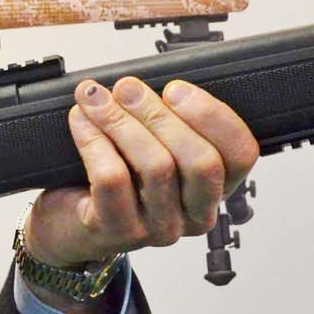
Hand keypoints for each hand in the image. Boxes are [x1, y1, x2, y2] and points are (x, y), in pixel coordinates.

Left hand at [23, 76, 258, 267]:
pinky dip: (94, 140)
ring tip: (95, 98)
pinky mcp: (120, 232)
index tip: (176, 88)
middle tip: (127, 88)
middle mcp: (196, 214)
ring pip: (156, 167)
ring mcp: (161, 228)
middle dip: (160, 114)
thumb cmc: (119, 175)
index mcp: (216, 186)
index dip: (213, 116)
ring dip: (120, 120)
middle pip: (201, 161)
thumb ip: (168, 118)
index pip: (241, 153)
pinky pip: (112, 179)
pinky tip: (81, 120)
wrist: (71, 221)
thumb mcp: (155, 145)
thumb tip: (148, 81)